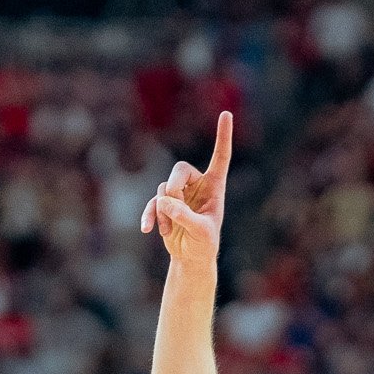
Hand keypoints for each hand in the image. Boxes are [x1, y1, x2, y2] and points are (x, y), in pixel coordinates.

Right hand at [141, 111, 232, 267]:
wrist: (190, 259)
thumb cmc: (203, 246)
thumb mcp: (200, 233)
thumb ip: (185, 216)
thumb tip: (165, 201)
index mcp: (215, 187)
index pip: (220, 157)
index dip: (223, 136)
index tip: (226, 114)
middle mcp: (197, 185)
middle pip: (179, 169)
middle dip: (173, 186)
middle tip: (172, 205)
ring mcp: (179, 193)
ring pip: (164, 188)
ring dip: (164, 210)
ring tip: (169, 231)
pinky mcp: (165, 204)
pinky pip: (153, 202)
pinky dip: (150, 215)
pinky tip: (147, 229)